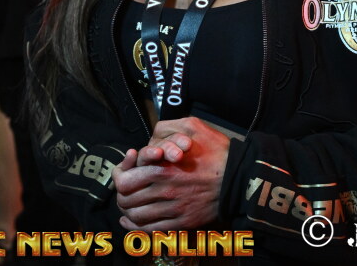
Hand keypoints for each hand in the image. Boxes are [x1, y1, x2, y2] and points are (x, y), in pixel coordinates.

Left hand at [113, 117, 229, 230]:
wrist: (239, 177)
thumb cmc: (216, 151)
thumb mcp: (193, 126)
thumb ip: (168, 127)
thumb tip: (152, 135)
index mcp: (162, 168)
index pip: (124, 181)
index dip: (118, 177)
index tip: (121, 173)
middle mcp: (164, 192)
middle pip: (127, 201)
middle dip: (120, 195)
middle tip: (122, 190)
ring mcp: (173, 210)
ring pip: (137, 218)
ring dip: (128, 212)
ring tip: (126, 206)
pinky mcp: (182, 222)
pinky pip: (152, 231)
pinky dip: (137, 230)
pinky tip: (132, 224)